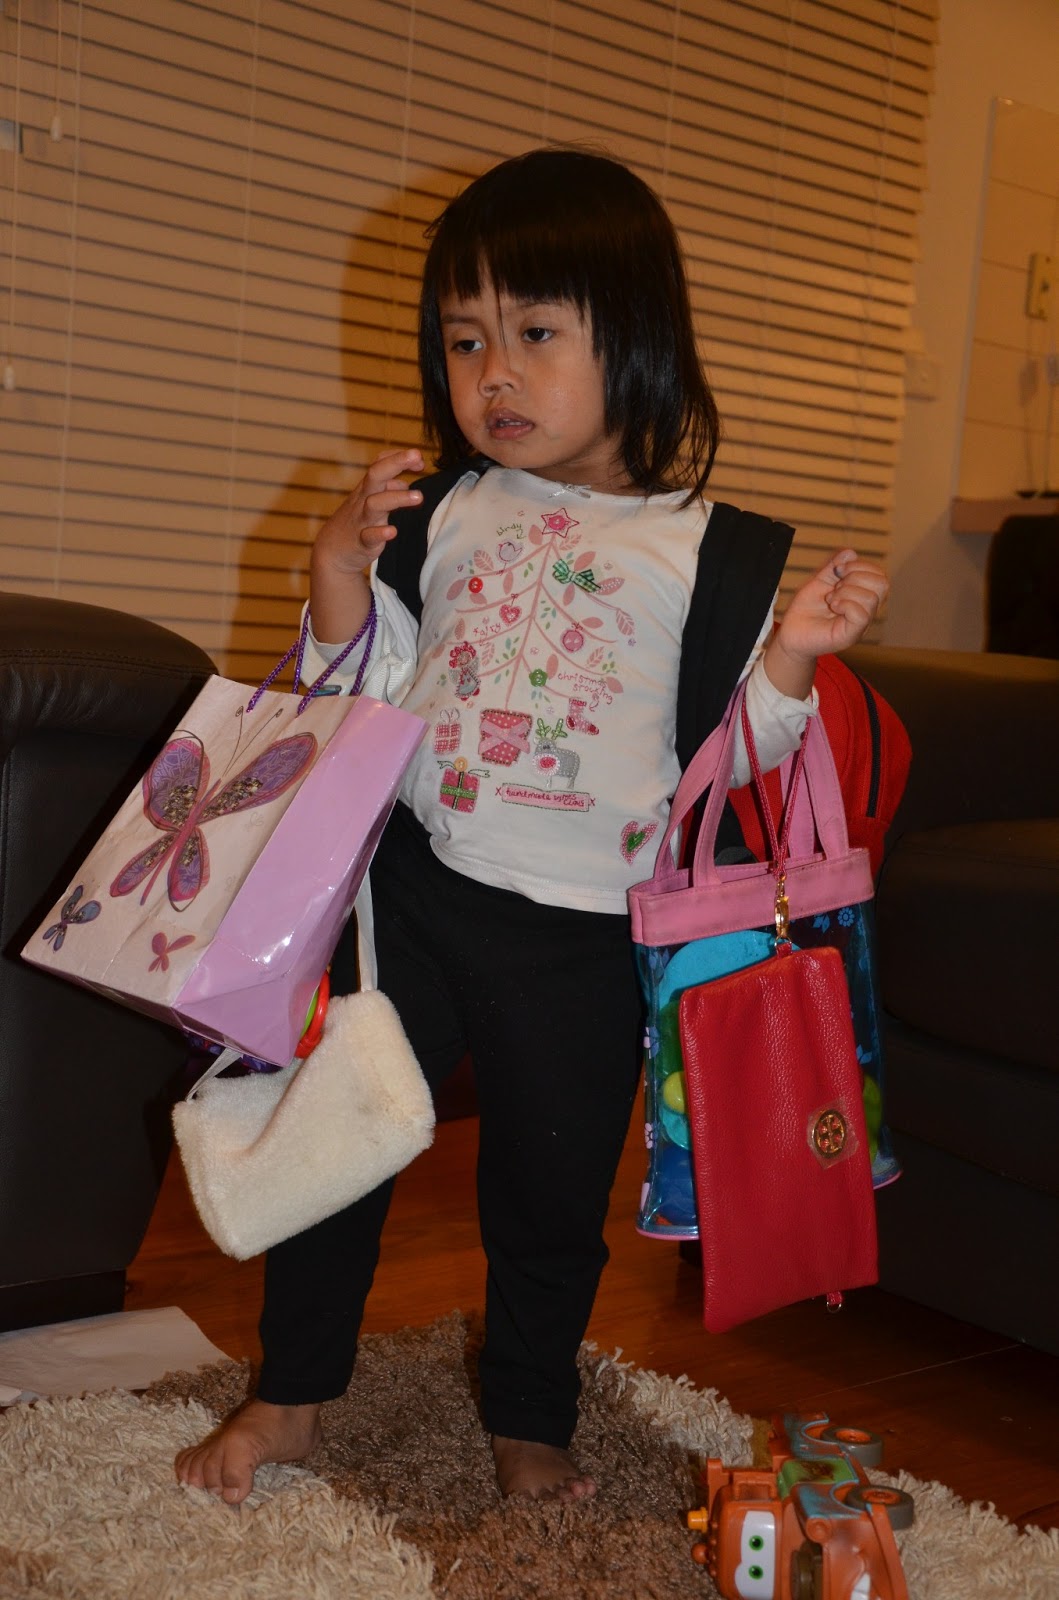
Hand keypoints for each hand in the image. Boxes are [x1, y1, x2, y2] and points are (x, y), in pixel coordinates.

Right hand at [313, 447, 424, 575]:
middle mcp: (364, 500)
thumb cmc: (356, 522)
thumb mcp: (370, 502)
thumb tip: (405, 483)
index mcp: (368, 489)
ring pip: (375, 504)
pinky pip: (369, 536)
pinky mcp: (361, 542)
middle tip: (417, 455)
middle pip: (376, 475)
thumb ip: (388, 491)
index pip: (379, 464)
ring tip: (419, 496)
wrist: (331, 552)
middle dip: (396, 463)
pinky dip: (380, 533)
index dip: (398, 457)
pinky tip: (392, 531)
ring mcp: (362, 520)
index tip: (419, 457)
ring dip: (397, 498)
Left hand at [764, 550, 888, 698]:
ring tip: (831, 599)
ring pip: (871, 598)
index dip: (860, 566)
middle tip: (836, 585)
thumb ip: (835, 565)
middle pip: (882, 584)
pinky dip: (846, 604)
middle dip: (855, 576)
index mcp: (862, 596)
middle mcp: (866, 610)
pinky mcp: (851, 635)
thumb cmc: (807, 609)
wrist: (791, 632)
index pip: (879, 575)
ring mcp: (861, 624)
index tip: (837, 570)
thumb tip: (851, 553)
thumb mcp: (820, 580)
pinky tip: (833, 606)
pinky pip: (862, 615)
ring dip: (847, 591)